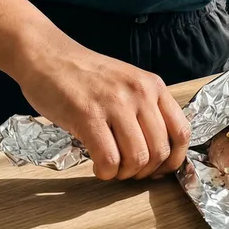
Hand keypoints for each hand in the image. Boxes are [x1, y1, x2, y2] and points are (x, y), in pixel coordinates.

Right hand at [14, 34, 190, 180]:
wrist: (46, 54)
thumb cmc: (84, 74)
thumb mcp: (126, 83)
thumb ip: (145, 109)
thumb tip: (158, 153)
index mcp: (153, 86)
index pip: (181, 132)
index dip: (173, 160)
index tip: (158, 170)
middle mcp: (140, 93)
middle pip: (160, 151)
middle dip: (145, 172)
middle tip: (127, 171)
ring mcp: (115, 104)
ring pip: (137, 159)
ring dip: (124, 174)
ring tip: (111, 168)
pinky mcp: (88, 116)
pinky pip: (109, 160)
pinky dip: (105, 172)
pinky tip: (96, 166)